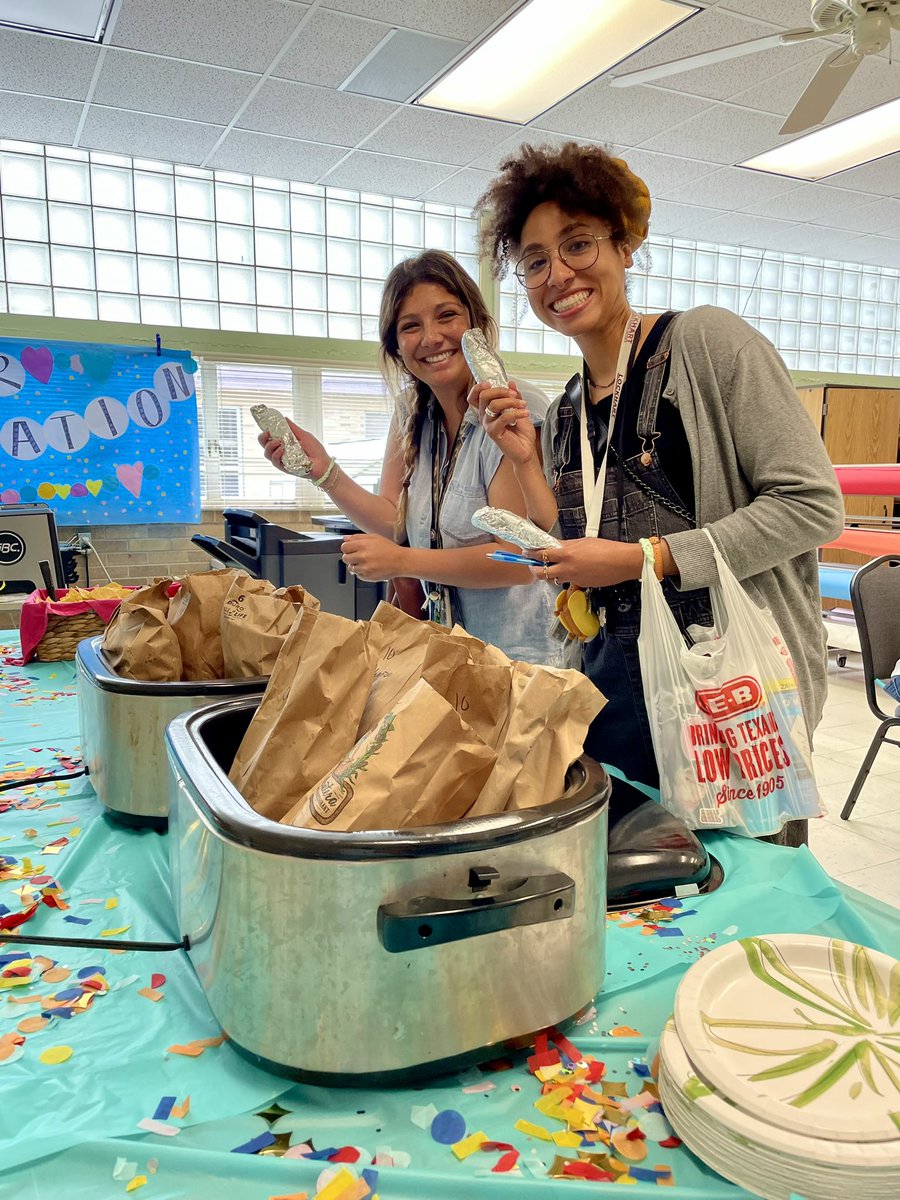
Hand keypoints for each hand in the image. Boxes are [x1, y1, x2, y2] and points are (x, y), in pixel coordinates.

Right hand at [257, 418, 328, 478]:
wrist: (323, 463)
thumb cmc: (315, 450)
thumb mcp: (303, 435)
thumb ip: (293, 428)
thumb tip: (284, 418)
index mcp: (285, 442)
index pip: (270, 437)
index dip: (265, 432)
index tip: (265, 426)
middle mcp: (281, 451)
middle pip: (265, 445)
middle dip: (262, 438)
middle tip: (267, 433)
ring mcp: (282, 460)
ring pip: (267, 454)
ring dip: (269, 446)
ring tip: (277, 442)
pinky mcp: (285, 468)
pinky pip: (275, 462)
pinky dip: (277, 454)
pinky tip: (282, 449)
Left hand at [341, 533, 406, 581]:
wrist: (400, 561)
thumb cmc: (389, 549)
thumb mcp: (374, 537)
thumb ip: (357, 537)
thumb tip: (345, 538)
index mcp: (362, 545)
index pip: (344, 547)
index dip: (348, 548)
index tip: (352, 549)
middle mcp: (362, 556)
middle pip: (345, 558)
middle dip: (350, 557)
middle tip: (359, 556)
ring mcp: (364, 568)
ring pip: (351, 568)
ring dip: (356, 565)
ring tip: (367, 562)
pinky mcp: (367, 577)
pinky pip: (358, 575)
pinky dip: (362, 572)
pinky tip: (371, 568)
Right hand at [469, 382, 536, 466]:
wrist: (527, 450)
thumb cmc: (521, 433)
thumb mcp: (519, 408)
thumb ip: (514, 396)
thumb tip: (510, 383)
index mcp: (488, 410)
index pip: (475, 397)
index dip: (478, 388)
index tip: (490, 383)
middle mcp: (485, 417)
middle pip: (484, 396)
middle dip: (500, 390)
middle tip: (514, 394)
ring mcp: (488, 424)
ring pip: (494, 405)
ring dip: (511, 401)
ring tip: (523, 405)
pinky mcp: (494, 432)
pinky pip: (503, 417)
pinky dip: (516, 412)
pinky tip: (525, 413)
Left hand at [527, 538, 643, 588]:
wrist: (621, 563)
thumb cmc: (606, 548)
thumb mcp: (583, 542)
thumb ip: (567, 545)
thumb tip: (556, 545)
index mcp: (566, 553)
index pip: (541, 554)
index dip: (531, 554)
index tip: (526, 552)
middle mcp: (567, 568)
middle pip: (541, 573)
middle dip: (533, 570)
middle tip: (532, 565)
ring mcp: (573, 578)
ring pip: (553, 579)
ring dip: (549, 574)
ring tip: (551, 567)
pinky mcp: (580, 584)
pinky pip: (567, 581)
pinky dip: (565, 576)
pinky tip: (571, 570)